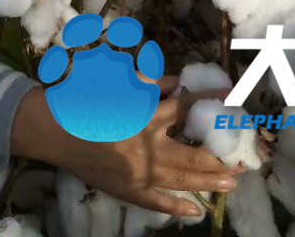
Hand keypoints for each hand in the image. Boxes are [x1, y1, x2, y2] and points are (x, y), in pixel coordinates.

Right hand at [11, 80, 240, 218]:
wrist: (51, 130)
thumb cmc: (82, 100)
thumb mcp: (116, 83)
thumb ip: (149, 84)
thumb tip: (177, 84)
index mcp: (145, 116)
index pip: (186, 108)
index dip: (210, 102)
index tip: (230, 99)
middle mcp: (147, 148)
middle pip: (193, 154)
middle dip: (220, 154)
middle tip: (243, 155)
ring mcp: (138, 174)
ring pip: (182, 180)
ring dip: (210, 181)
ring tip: (233, 181)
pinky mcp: (127, 190)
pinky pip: (156, 202)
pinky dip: (176, 207)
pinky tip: (196, 211)